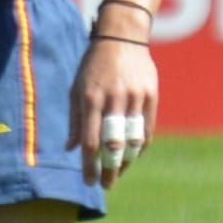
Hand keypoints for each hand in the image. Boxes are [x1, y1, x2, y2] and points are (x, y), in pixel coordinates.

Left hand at [69, 35, 157, 189]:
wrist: (122, 37)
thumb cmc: (93, 66)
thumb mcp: (76, 88)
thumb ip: (75, 120)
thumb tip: (71, 149)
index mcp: (90, 98)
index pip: (90, 141)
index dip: (89, 166)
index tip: (89, 182)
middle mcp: (113, 99)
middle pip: (113, 145)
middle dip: (110, 170)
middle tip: (107, 185)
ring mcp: (134, 97)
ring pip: (133, 139)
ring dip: (127, 162)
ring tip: (120, 172)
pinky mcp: (150, 95)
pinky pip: (147, 128)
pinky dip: (140, 146)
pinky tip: (133, 155)